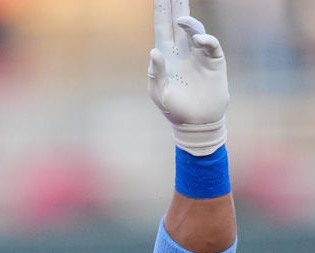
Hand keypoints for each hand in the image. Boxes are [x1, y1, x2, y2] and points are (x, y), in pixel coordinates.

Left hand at [149, 0, 228, 155]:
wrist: (196, 123)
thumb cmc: (174, 110)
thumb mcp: (160, 94)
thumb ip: (155, 73)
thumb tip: (154, 51)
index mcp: (166, 56)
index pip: (162, 28)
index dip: (161, 12)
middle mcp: (183, 51)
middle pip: (180, 22)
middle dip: (177, 5)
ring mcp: (199, 54)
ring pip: (196, 30)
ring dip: (189, 22)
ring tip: (180, 19)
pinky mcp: (214, 61)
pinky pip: (211, 45)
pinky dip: (206, 40)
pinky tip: (199, 39)